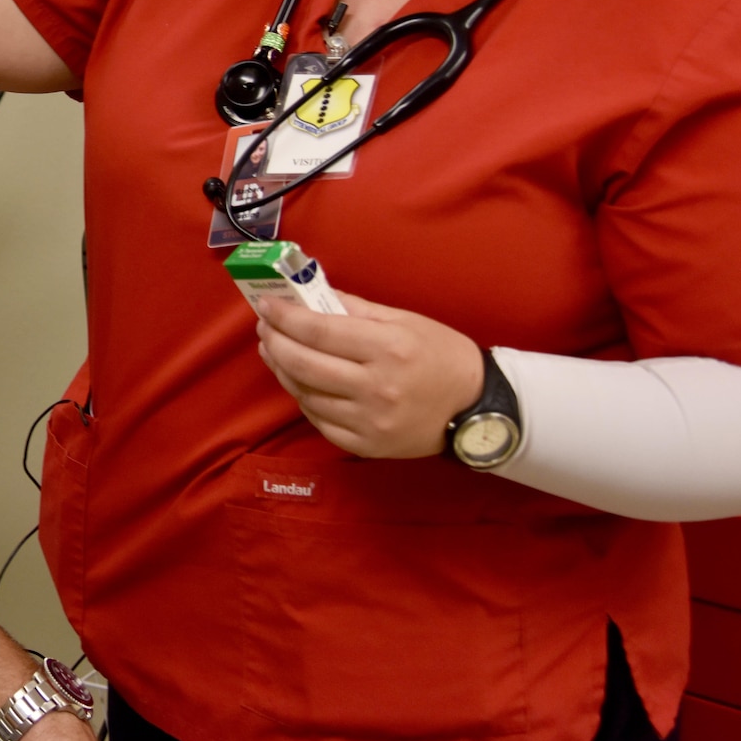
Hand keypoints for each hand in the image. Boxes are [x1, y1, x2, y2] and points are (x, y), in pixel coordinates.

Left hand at [255, 293, 483, 457]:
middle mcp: (376, 387)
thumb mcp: (404, 320)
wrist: (476, 408)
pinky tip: (298, 381)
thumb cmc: (441, 355)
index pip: (319, 331)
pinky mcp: (366, 445)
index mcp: (388, 348)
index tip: (266, 305)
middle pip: (303, 364)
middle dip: (274, 341)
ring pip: (305, 394)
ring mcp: (369, 421)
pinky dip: (303, 398)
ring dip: (282, 369)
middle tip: (264, 327)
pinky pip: (319, 420)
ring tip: (274, 350)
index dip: (285, 316)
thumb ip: (354, 308)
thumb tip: (310, 295)